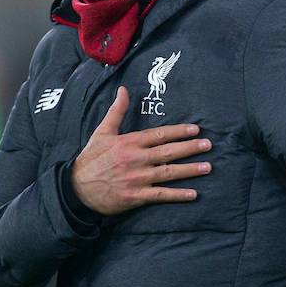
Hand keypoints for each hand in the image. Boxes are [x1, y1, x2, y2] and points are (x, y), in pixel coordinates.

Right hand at [72, 86, 211, 214]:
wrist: (76, 188)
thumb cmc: (91, 159)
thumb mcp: (102, 132)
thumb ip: (116, 111)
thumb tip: (124, 90)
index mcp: (129, 143)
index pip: (159, 135)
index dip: (179, 132)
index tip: (195, 129)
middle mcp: (135, 159)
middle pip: (168, 152)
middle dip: (190, 148)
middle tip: (208, 145)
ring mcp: (137, 179)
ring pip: (168, 173)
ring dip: (190, 170)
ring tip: (208, 167)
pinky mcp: (135, 197)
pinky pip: (161, 195)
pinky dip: (177, 195)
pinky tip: (193, 194)